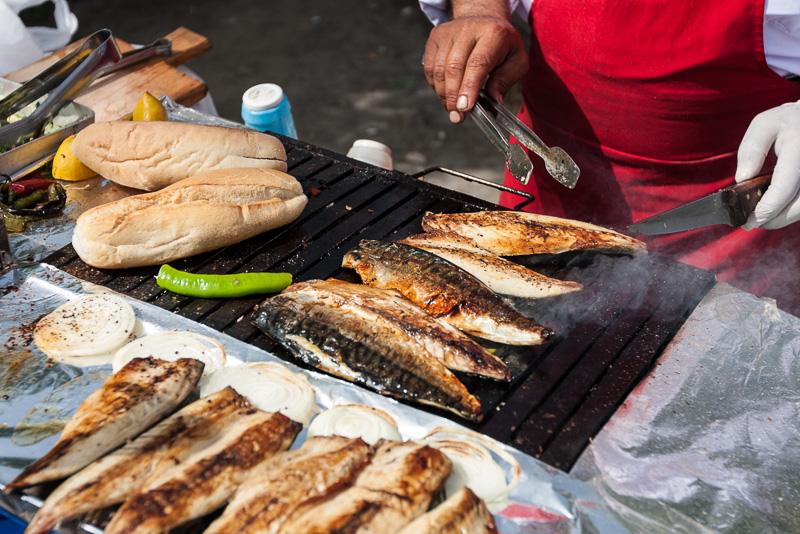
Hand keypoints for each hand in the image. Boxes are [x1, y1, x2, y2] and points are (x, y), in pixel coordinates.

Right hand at [422, 16, 526, 123]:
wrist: (484, 19)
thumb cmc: (502, 44)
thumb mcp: (516, 61)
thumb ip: (505, 81)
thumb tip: (493, 102)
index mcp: (493, 34)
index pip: (478, 63)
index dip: (469, 87)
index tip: (465, 108)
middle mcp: (469, 29)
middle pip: (454, 67)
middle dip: (453, 97)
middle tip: (457, 116)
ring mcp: (449, 32)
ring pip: (439, 69)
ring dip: (443, 94)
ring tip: (452, 109)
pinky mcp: (435, 37)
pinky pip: (430, 67)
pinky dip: (435, 85)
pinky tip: (445, 94)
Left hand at [736, 101, 799, 229]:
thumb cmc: (787, 121)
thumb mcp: (764, 125)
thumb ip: (751, 149)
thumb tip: (743, 178)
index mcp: (799, 148)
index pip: (785, 186)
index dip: (768, 208)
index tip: (750, 220)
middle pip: (798, 205)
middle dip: (775, 218)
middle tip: (752, 222)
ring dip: (783, 217)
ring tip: (762, 216)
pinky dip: (791, 209)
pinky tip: (776, 207)